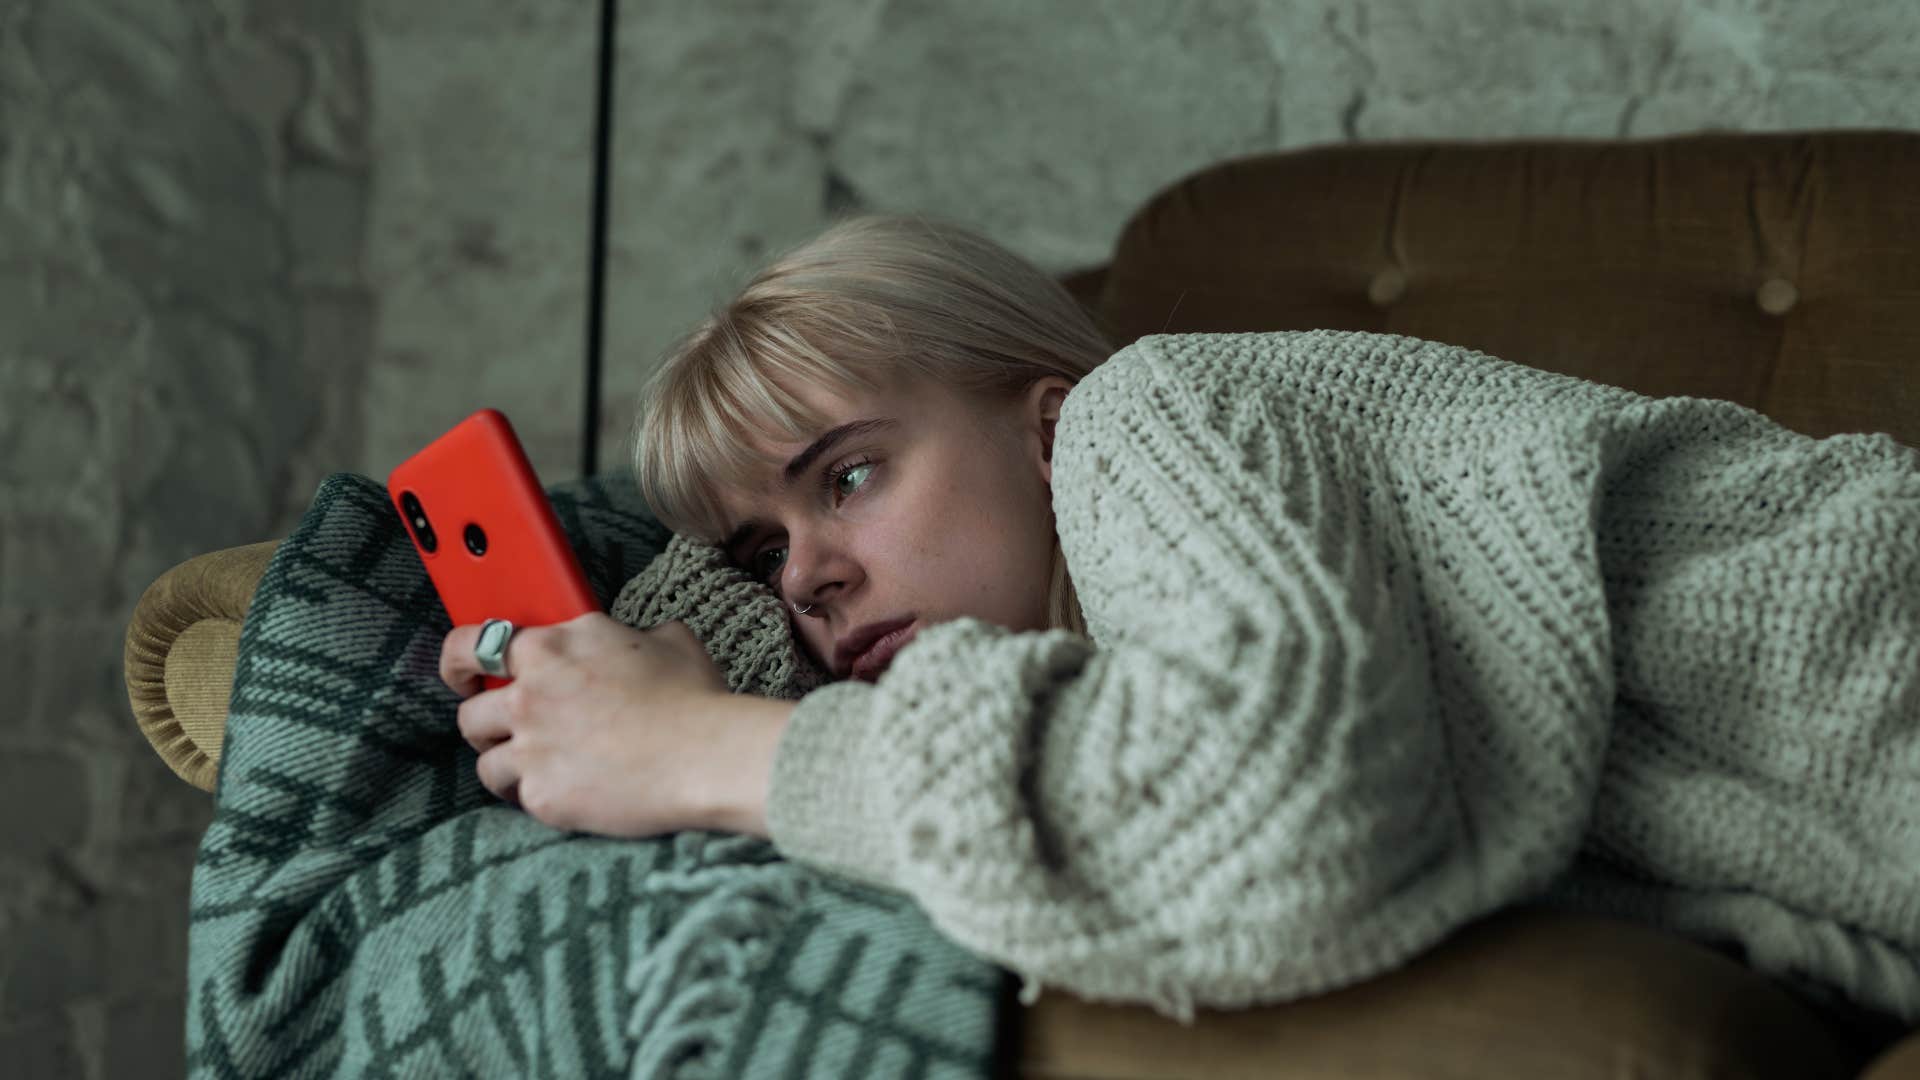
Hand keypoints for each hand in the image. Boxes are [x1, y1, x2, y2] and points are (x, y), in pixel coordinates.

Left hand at [438, 612, 788, 837]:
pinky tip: (565, 794)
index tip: (463, 674)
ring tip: (539, 769)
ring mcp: (531, 747)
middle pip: (470, 713)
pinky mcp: (541, 793)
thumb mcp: (670, 640)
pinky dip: (535, 797)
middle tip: (510, 732)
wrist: (705, 757)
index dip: (460, 661)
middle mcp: (530, 694)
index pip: (473, 643)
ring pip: (485, 761)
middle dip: (486, 724)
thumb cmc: (693, 698)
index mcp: (552, 647)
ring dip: (507, 764)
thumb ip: (634, 634)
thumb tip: (637, 639)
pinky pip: (517, 798)